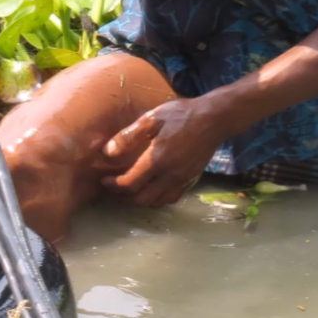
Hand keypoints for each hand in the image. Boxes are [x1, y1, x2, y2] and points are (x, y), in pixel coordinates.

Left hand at [99, 97, 222, 207]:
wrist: (214, 119)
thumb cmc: (180, 115)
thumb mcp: (151, 119)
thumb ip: (128, 137)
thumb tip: (107, 152)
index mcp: (157, 160)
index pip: (130, 184)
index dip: (113, 186)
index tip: (104, 181)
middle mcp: (170, 175)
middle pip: (142, 199)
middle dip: (123, 197)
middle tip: (113, 189)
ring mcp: (182, 180)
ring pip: (157, 202)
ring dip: (140, 201)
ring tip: (128, 191)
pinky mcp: (191, 180)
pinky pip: (172, 199)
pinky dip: (157, 199)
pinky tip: (150, 190)